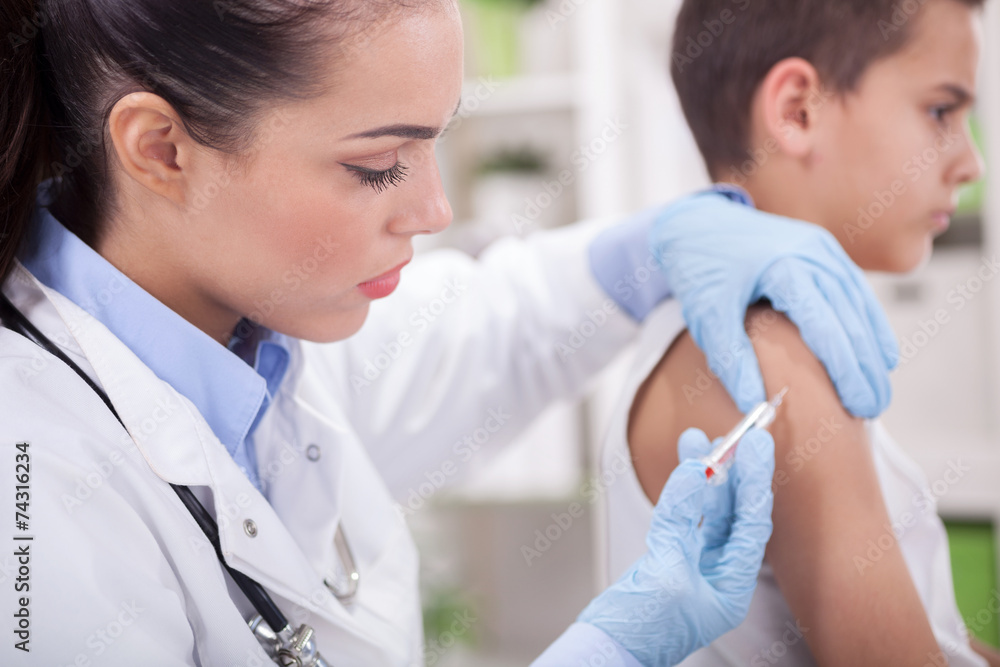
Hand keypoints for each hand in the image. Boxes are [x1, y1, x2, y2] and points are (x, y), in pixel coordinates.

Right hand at [578, 428, 774, 666]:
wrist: (605, 650)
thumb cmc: (641, 626)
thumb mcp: (665, 566)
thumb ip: (681, 517)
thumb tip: (696, 470)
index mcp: (731, 588)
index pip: (751, 524)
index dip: (755, 481)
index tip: (757, 444)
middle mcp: (717, 576)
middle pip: (732, 514)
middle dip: (731, 472)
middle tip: (736, 434)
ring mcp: (691, 568)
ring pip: (705, 512)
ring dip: (704, 476)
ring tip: (698, 439)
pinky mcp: (665, 561)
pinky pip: (680, 518)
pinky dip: (680, 492)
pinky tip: (682, 468)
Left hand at [650, 190, 897, 417]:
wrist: (697, 224)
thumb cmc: (699, 269)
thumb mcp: (706, 316)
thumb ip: (731, 359)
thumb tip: (754, 405)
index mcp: (784, 264)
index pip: (825, 325)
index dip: (844, 370)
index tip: (855, 408)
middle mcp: (813, 252)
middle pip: (851, 317)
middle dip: (865, 367)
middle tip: (874, 409)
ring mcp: (822, 249)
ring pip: (860, 304)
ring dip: (873, 348)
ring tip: (879, 390)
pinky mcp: (824, 252)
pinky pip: (855, 291)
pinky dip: (868, 324)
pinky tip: (879, 355)